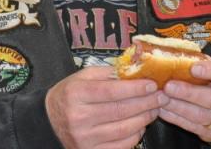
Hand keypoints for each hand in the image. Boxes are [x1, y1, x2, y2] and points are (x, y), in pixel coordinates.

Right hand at [45, 65, 165, 148]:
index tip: (152, 84)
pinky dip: (135, 135)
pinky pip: (121, 145)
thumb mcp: (82, 77)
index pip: (111, 91)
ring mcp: (85, 139)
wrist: (49, 122)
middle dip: (146, 102)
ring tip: (155, 108)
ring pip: (124, 129)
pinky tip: (141, 125)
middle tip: (161, 96)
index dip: (135, 88)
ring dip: (145, 118)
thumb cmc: (69, 95)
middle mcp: (79, 118)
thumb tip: (135, 71)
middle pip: (121, 111)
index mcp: (76, 94)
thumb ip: (107, 73)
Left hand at [159, 58, 210, 142]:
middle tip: (169, 86)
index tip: (193, 68)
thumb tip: (174, 55)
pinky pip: (192, 127)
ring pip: (201, 116)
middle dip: (189, 93)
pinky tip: (162, 109)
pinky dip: (174, 117)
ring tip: (162, 98)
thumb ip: (201, 61)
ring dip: (178, 107)